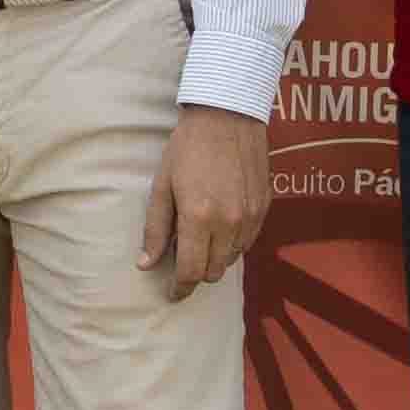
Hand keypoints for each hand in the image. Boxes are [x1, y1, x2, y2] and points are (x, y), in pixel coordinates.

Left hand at [136, 105, 270, 295]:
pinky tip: (220, 224)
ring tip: (201, 236)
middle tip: (183, 259)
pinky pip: (248, 240)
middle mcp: (229, 222)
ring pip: (232, 258)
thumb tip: (146, 264)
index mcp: (199, 218)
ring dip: (215, 257)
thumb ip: (156, 229)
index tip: (172, 293)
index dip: (180, 288)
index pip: (191, 271)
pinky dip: (233, 242)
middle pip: (214, 271)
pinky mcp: (264, 207)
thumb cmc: (188, 148)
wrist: (227, 115)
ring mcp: (251, 216)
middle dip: (196, 273)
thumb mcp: (162, 186)